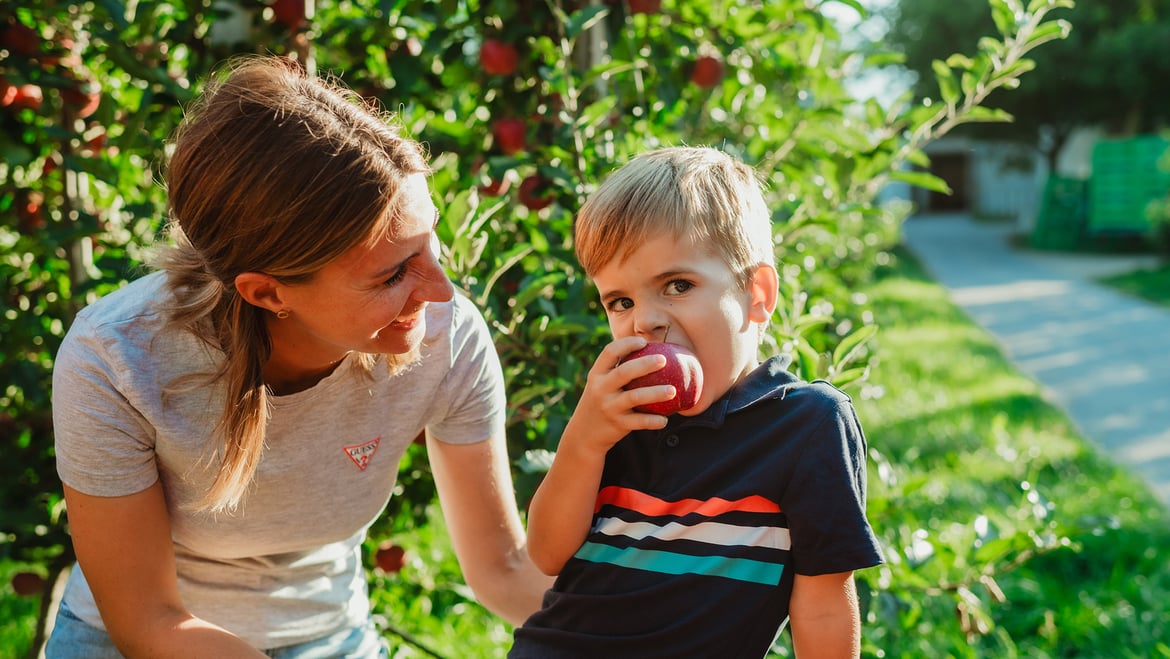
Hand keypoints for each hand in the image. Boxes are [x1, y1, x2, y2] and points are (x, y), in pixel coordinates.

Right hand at [567, 336, 674, 453]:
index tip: (644, 342)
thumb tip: (651, 350)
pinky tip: (665, 419)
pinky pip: (639, 422)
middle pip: (624, 372)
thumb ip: (618, 369)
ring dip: (655, 393)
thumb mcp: (602, 384)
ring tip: (673, 390)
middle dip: (645, 364)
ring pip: (634, 397)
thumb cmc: (602, 400)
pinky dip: (653, 421)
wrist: (584, 434)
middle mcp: (601, 389)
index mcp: (597, 374)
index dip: (627, 344)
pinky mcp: (617, 424)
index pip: (609, 352)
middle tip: (664, 359)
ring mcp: (609, 407)